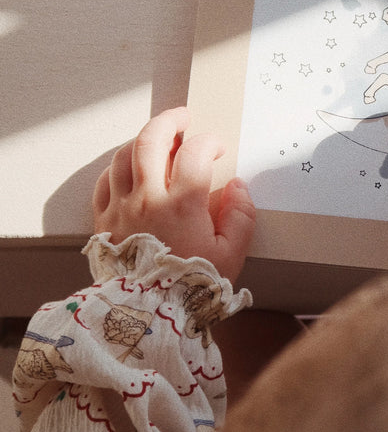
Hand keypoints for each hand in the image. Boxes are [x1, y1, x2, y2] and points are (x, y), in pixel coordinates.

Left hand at [92, 108, 255, 279]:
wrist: (148, 314)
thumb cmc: (191, 285)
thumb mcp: (231, 255)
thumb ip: (240, 216)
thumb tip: (238, 186)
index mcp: (182, 204)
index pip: (195, 152)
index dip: (209, 142)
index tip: (217, 148)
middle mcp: (147, 198)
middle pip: (151, 140)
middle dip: (169, 120)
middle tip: (182, 117)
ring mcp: (121, 207)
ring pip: (125, 155)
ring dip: (142, 140)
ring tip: (158, 138)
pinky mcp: (103, 220)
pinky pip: (105, 181)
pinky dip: (118, 166)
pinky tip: (131, 168)